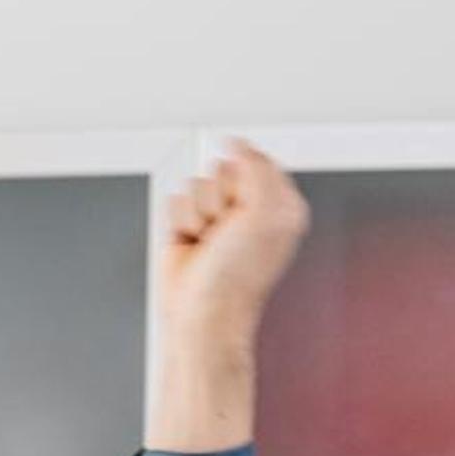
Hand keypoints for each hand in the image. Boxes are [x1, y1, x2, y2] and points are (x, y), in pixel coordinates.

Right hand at [149, 140, 307, 451]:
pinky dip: (181, 223)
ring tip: (209, 242)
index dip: (246, 181)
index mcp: (278, 203)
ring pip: (196, 184)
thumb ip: (256, 167)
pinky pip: (176, 200)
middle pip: (222, 169)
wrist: (203, 311)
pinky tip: (193, 244)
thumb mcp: (265, 212)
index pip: (256, 161)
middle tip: (227, 230)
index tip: (246, 210)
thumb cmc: (238, 274)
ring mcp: (216, 218)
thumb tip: (235, 143)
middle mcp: (247, 209)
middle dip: (221, 198)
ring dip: (200, 214)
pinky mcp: (187, 226)